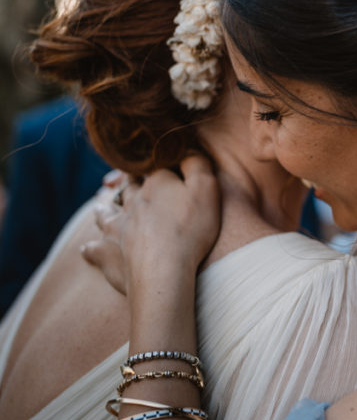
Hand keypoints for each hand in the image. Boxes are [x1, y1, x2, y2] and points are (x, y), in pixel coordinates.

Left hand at [83, 155, 220, 296]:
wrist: (164, 271)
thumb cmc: (190, 229)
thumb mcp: (206, 188)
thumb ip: (197, 163)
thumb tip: (185, 148)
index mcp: (155, 183)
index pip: (150, 166)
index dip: (152, 162)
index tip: (152, 160)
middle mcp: (131, 202)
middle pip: (127, 188)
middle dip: (126, 183)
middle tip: (121, 181)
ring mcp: (116, 229)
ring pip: (106, 214)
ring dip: (104, 208)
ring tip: (101, 206)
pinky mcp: (107, 255)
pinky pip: (94, 249)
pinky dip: (91, 247)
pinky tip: (87, 248)